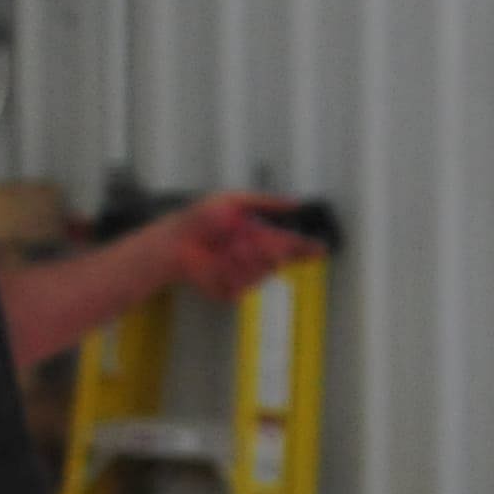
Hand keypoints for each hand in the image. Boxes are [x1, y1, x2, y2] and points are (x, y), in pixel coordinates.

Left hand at [159, 191, 328, 302]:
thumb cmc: (199, 219)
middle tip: (249, 242)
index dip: (306, 248)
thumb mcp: (233, 201)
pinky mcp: (231, 292)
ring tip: (224, 248)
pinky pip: (242, 286)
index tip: (320, 248)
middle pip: (278, 259)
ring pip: (261, 272)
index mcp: (259, 238)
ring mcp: (244, 277)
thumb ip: (265, 202)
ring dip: (244, 258)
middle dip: (267, 249)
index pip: (290, 245)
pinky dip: (229, 273)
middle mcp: (255, 258)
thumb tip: (295, 203)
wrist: (173, 243)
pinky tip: (216, 264)